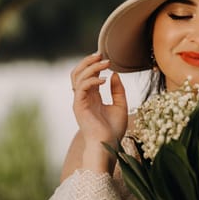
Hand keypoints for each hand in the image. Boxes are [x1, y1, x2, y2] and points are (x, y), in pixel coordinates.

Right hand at [70, 53, 127, 170]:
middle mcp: (83, 97)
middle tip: (101, 54)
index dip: (95, 64)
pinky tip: (104, 80)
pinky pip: (81, 87)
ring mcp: (79, 101)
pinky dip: (92, 80)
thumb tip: (114, 74)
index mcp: (91, 96)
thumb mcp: (120, 105)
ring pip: (77, 76)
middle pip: (78, 72)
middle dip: (88, 61)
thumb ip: (117, 90)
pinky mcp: (79, 106)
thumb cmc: (113, 130)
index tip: (107, 58)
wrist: (108, 145)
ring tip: (105, 63)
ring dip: (90, 67)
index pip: (88, 75)